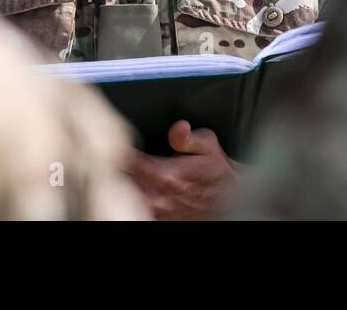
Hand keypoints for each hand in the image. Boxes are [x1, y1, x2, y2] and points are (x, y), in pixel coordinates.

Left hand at [124, 120, 238, 219]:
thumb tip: (179, 127)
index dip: (123, 154)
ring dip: (131, 187)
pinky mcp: (163, 219)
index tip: (119, 146)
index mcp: (168, 175)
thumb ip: (189, 137)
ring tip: (133, 175)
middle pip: (127, 184)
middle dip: (124, 172)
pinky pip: (143, 210)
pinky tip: (144, 189)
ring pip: (133, 199)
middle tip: (121, 160)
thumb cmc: (216, 169)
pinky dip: (140, 200)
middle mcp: (162, 198)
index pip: (132, 164)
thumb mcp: (208, 145)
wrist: (228, 195)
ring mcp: (161, 212)